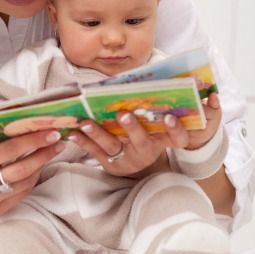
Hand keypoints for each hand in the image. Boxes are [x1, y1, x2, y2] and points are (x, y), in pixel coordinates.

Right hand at [0, 121, 64, 215]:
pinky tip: (37, 167)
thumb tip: (17, 112)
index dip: (33, 140)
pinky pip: (22, 194)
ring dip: (41, 166)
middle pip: (22, 170)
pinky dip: (33, 179)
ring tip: (50, 152)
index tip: (51, 132)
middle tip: (59, 143)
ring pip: (25, 184)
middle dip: (44, 155)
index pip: (10, 150)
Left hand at [66, 93, 223, 175]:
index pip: (176, 138)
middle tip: (124, 115)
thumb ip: (166, 110)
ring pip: (112, 146)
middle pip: (140, 140)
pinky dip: (83, 141)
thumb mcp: (162, 128)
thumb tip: (181, 83)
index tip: (169, 117)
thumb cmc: (151, 138)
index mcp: (162, 141)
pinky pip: (95, 152)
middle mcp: (146, 151)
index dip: (174, 129)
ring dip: (98, 133)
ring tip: (85, 122)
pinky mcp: (110, 164)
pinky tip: (73, 131)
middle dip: (132, 128)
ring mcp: (127, 159)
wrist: (141, 170)